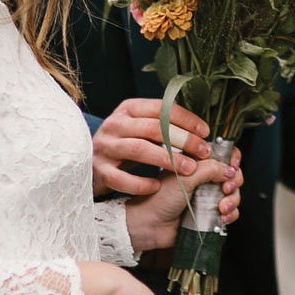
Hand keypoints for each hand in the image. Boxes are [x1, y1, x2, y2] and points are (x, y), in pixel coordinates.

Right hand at [92, 99, 212, 196]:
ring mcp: (104, 147)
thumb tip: (201, 132)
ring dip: (168, 159)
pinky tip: (156, 186)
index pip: (161, 108)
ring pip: (139, 149)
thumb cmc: (125, 147)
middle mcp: (114, 124)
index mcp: (128, 109)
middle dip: (183, 139)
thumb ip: (164, 126)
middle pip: (154, 127)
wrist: (89, 167)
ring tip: (189, 169)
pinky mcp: (99, 170)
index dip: (186, 119)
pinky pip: (121, 178)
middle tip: (203, 152)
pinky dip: (141, 183)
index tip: (205, 132)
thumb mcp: (140, 129)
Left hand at [124, 154, 242, 251]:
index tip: (233, 167)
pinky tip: (221, 217)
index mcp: (196, 163)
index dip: (232, 159)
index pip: (222, 154)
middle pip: (233, 174)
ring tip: (221, 208)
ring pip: (234, 193)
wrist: (149, 226)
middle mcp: (204, 178)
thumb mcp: (184, 178)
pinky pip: (231, 212)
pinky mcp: (210, 213)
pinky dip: (230, 214)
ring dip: (233, 200)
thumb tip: (230, 169)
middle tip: (226, 189)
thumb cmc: (159, 199)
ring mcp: (208, 196)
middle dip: (234, 182)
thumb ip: (209, 168)